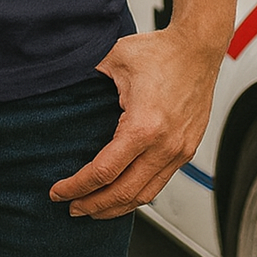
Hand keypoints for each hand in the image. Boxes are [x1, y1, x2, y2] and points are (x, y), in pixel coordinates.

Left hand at [49, 27, 222, 218]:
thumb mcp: (114, 58)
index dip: (76, 187)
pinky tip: (123, 193)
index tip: (58, 192)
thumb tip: (58, 81)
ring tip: (94, 208)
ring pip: (144, 195)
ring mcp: (178, 151)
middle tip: (72, 208)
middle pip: (123, 194)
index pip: (103, 172)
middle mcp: (164, 146)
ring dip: (116, 207)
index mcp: (143, 127)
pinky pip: (159, 182)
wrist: (198, 48)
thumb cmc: (161, 51)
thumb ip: (85, 74)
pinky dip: (138, 194)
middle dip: (93, 206)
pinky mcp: (187, 150)